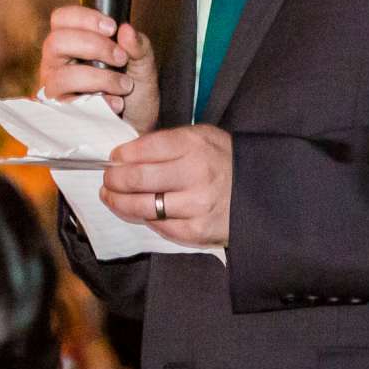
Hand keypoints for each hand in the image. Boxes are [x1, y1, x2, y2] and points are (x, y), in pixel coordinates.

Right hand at [39, 7, 160, 133]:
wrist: (136, 127)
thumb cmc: (134, 94)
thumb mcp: (143, 64)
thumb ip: (138, 45)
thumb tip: (126, 30)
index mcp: (71, 44)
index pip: (61, 19)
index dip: (84, 18)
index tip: (112, 28)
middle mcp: (57, 64)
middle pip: (56, 42)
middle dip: (94, 46)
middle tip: (120, 58)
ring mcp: (56, 89)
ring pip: (63, 76)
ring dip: (99, 78)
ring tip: (124, 85)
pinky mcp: (61, 114)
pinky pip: (71, 105)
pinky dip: (100, 102)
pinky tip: (116, 104)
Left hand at [101, 124, 233, 248]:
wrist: (262, 191)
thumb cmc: (223, 161)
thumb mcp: (201, 137)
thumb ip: (166, 143)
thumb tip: (125, 155)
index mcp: (194, 144)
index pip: (143, 149)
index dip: (120, 155)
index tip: (113, 159)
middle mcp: (195, 174)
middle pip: (136, 179)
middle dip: (113, 180)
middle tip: (107, 180)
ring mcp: (196, 205)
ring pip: (142, 207)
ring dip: (119, 203)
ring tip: (111, 197)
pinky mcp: (198, 231)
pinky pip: (159, 227)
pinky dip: (144, 219)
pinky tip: (140, 212)